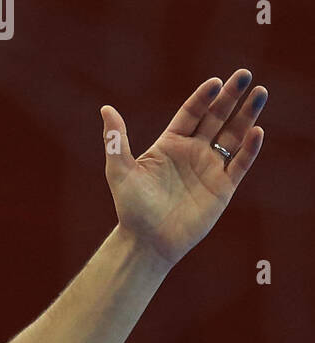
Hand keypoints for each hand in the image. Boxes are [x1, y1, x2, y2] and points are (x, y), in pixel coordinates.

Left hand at [101, 69, 266, 267]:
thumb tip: (106, 109)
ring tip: (260, 92)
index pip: (191, 113)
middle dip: (231, 97)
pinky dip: (249, 148)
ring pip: (233, 135)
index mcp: (171, 144)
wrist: (147, 242)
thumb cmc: (131, 208)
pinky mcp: (223, 187)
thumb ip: (116, 141)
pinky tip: (257, 131)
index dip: (204, 97)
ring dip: (247, 115)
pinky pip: (240, 163)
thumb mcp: (120, 172)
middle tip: (244, 75)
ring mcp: (210, 168)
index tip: (217, 82)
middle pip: (216, 118)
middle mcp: (193, 152)